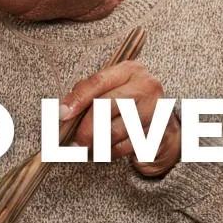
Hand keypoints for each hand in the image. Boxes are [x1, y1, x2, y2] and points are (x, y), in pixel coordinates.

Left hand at [58, 61, 180, 177]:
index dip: (77, 99)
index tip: (62, 114)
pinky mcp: (158, 131)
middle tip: (74, 141)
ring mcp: (155, 109)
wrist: (161, 121)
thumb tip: (62, 111)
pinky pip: (125, 146)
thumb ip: (86, 96)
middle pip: (106, 107)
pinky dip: (109, 152)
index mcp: (129, 70)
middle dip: (86, 127)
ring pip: (114, 131)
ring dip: (95, 142)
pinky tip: (103, 150)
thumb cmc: (126, 103)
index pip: (98, 82)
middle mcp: (145, 86)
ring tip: (86, 146)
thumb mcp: (108, 91)